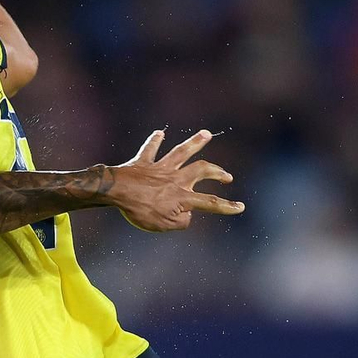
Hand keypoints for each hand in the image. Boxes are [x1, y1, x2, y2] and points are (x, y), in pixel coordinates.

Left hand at [107, 130, 241, 231]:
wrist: (117, 191)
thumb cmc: (139, 210)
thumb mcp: (164, 225)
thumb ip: (181, 221)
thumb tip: (188, 215)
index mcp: (182, 196)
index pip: (210, 202)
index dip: (226, 206)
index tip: (240, 207)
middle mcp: (175, 178)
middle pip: (201, 170)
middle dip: (217, 172)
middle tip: (227, 176)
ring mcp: (160, 168)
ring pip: (181, 152)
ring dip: (195, 142)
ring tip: (206, 134)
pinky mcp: (143, 162)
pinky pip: (150, 149)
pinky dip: (155, 141)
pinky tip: (160, 133)